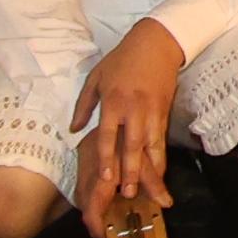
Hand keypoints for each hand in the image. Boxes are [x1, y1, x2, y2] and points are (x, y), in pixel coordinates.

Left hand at [71, 19, 184, 221]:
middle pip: (132, 145)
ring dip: (149, 169)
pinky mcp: (164, 112)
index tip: (106, 177)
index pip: (109, 135)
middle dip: (131, 171)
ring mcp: (151, 112)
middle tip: (128, 193)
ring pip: (151, 146)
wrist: (157, 44)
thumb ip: (84, 104)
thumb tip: (74, 129)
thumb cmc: (122, 60)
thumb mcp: (96, 77)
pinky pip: (161, 139)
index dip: (107, 158)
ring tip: (148, 190)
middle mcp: (133, 109)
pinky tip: (160, 172)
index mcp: (113, 101)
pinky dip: (161, 157)